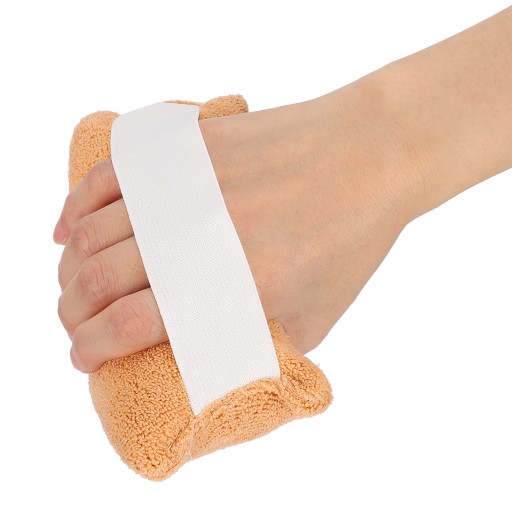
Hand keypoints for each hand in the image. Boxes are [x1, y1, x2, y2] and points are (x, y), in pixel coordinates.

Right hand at [55, 82, 412, 372]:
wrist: (369, 155)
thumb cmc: (348, 242)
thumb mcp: (315, 318)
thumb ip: (257, 346)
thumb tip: (204, 359)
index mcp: (239, 283)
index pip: (130, 324)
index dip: (90, 348)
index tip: (82, 357)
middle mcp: (204, 230)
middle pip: (97, 278)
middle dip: (70, 314)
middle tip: (75, 325)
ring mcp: (190, 180)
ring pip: (93, 230)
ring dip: (68, 268)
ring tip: (72, 286)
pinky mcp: (187, 145)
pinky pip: (111, 174)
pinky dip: (76, 206)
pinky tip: (68, 230)